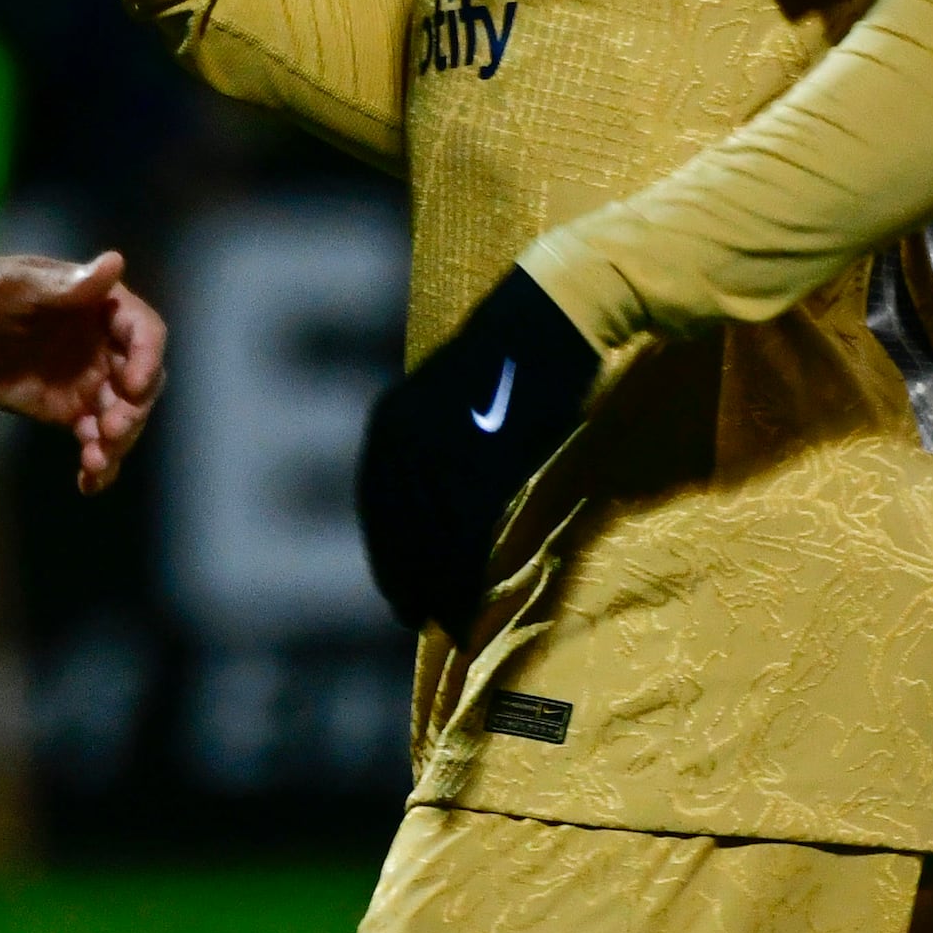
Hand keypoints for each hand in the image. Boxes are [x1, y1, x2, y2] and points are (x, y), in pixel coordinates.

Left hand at [0, 247, 168, 491]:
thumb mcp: (14, 286)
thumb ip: (66, 287)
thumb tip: (114, 263)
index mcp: (97, 304)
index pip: (143, 332)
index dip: (147, 359)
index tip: (131, 388)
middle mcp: (99, 342)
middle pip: (138, 381)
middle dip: (132, 410)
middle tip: (108, 433)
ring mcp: (81, 377)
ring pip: (119, 414)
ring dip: (116, 442)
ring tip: (94, 464)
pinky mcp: (59, 407)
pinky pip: (91, 436)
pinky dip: (97, 461)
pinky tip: (89, 483)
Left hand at [355, 264, 596, 638]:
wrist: (555, 313)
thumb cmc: (518, 356)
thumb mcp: (460, 403)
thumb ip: (441, 447)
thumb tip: (439, 497)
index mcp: (390, 422)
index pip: (376, 506)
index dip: (385, 554)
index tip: (397, 590)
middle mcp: (402, 436)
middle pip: (394, 530)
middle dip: (402, 578)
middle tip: (414, 618)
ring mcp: (441, 447)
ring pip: (426, 540)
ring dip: (433, 587)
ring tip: (443, 619)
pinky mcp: (484, 460)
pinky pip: (462, 537)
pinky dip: (460, 578)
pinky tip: (465, 605)